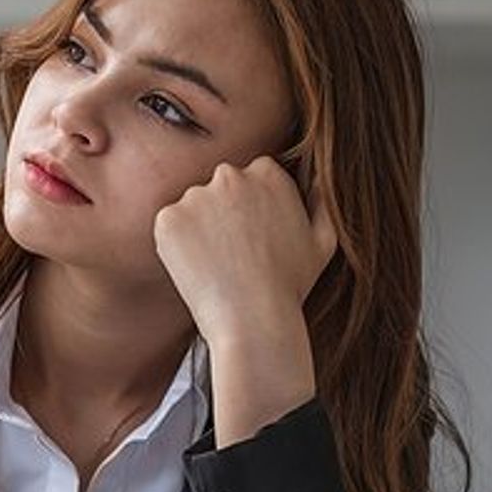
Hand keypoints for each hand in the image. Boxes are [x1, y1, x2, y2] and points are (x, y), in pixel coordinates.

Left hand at [152, 156, 336, 340]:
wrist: (253, 318)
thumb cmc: (290, 286)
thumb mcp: (323, 242)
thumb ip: (320, 203)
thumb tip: (315, 181)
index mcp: (268, 173)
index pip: (250, 178)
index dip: (250, 209)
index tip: (252, 237)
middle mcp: (230, 176)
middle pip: (219, 188)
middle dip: (223, 213)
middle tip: (232, 254)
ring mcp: (196, 195)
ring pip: (192, 208)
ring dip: (198, 230)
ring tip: (216, 266)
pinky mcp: (169, 219)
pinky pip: (169, 227)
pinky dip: (176, 246)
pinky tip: (197, 270)